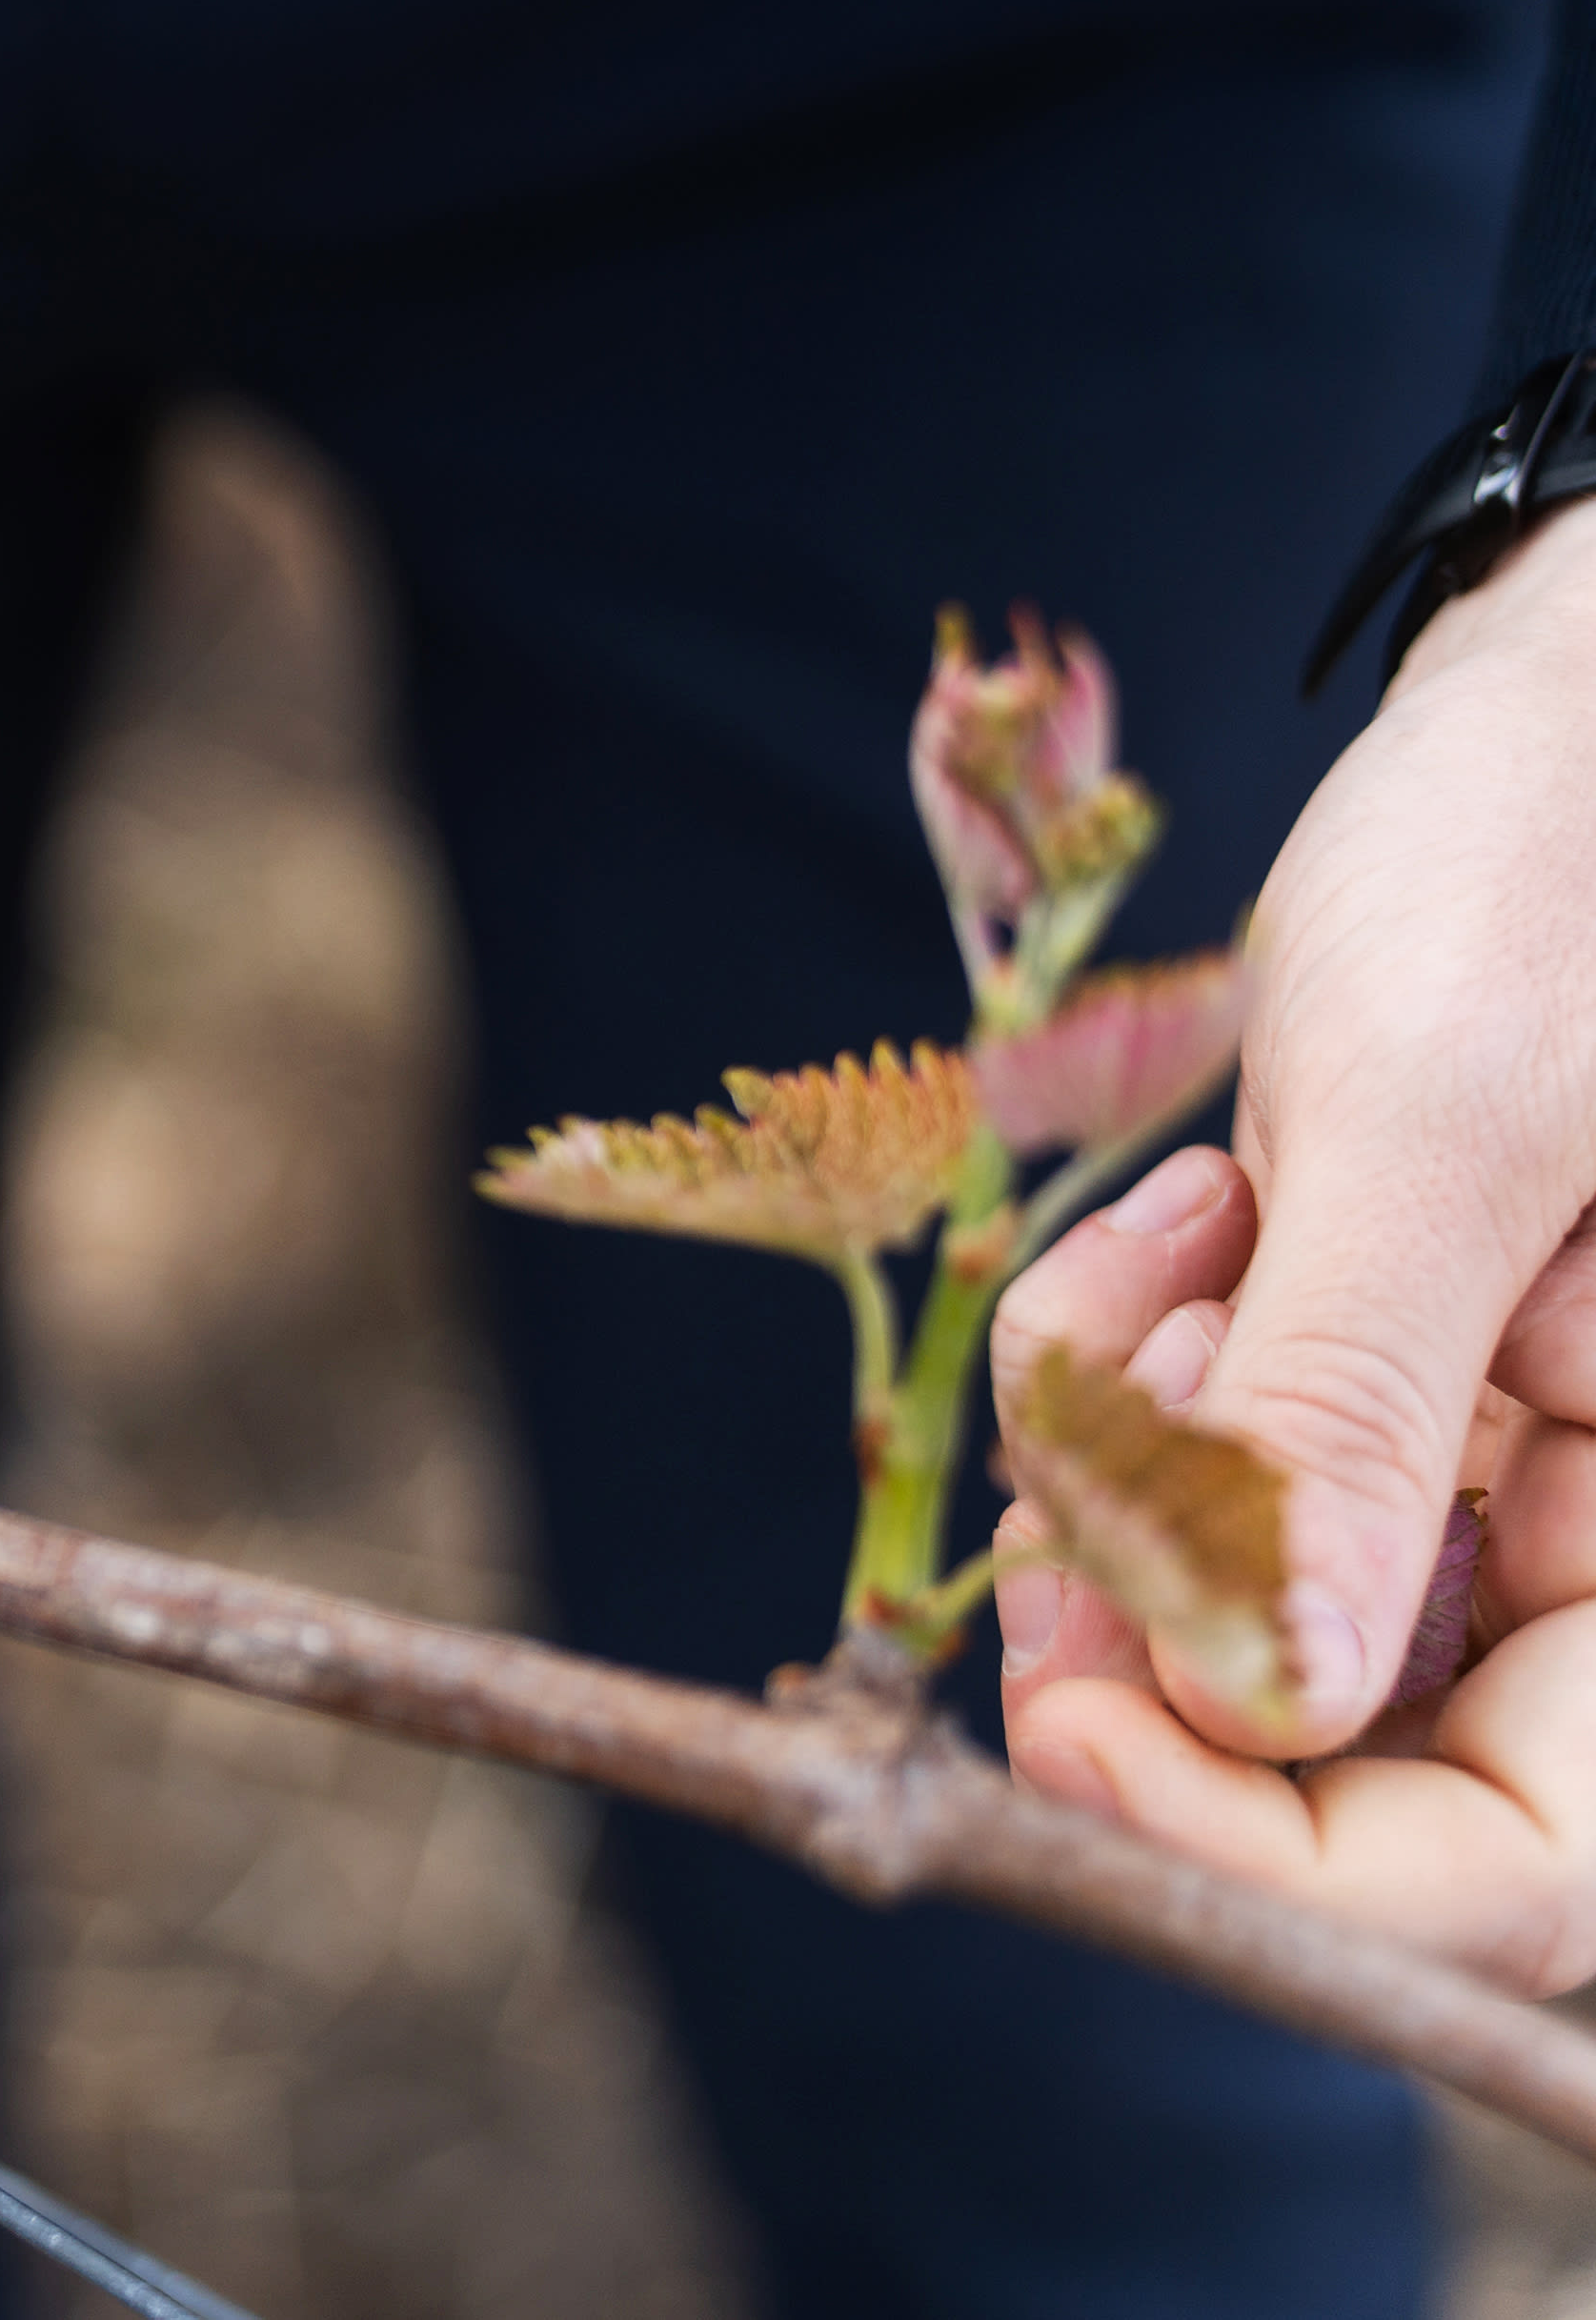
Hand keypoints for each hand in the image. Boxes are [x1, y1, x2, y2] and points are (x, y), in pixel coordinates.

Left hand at [991, 504, 1595, 1990]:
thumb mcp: (1439, 1118)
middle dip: (1145, 1603)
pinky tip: (1202, 1204)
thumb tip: (1269, 1700)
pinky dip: (1140, 1367)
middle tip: (1061, 1447)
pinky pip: (1207, 1483)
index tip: (1058, 1693)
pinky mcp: (1398, 1413)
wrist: (1561, 722)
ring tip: (1195, 1224)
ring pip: (1228, 1616)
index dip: (1256, 1845)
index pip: (1506, 1881)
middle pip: (1331, 1762)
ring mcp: (1508, 1499)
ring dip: (1138, 1446)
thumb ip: (1353, 1408)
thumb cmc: (1550, 861)